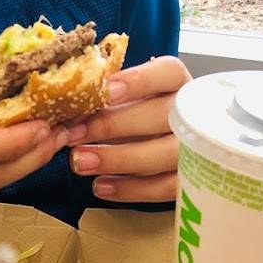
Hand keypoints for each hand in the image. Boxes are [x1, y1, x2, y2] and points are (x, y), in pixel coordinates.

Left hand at [66, 56, 190, 203]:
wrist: (168, 142)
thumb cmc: (141, 113)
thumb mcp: (127, 99)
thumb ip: (105, 99)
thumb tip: (66, 110)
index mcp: (177, 82)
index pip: (168, 73)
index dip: (138, 80)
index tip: (104, 89)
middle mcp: (193, 112)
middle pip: (161, 115)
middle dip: (113, 125)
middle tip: (74, 135)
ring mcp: (196, 148)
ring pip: (164, 153)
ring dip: (118, 159)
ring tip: (80, 162)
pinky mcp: (192, 179)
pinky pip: (165, 187)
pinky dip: (131, 189)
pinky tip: (100, 186)